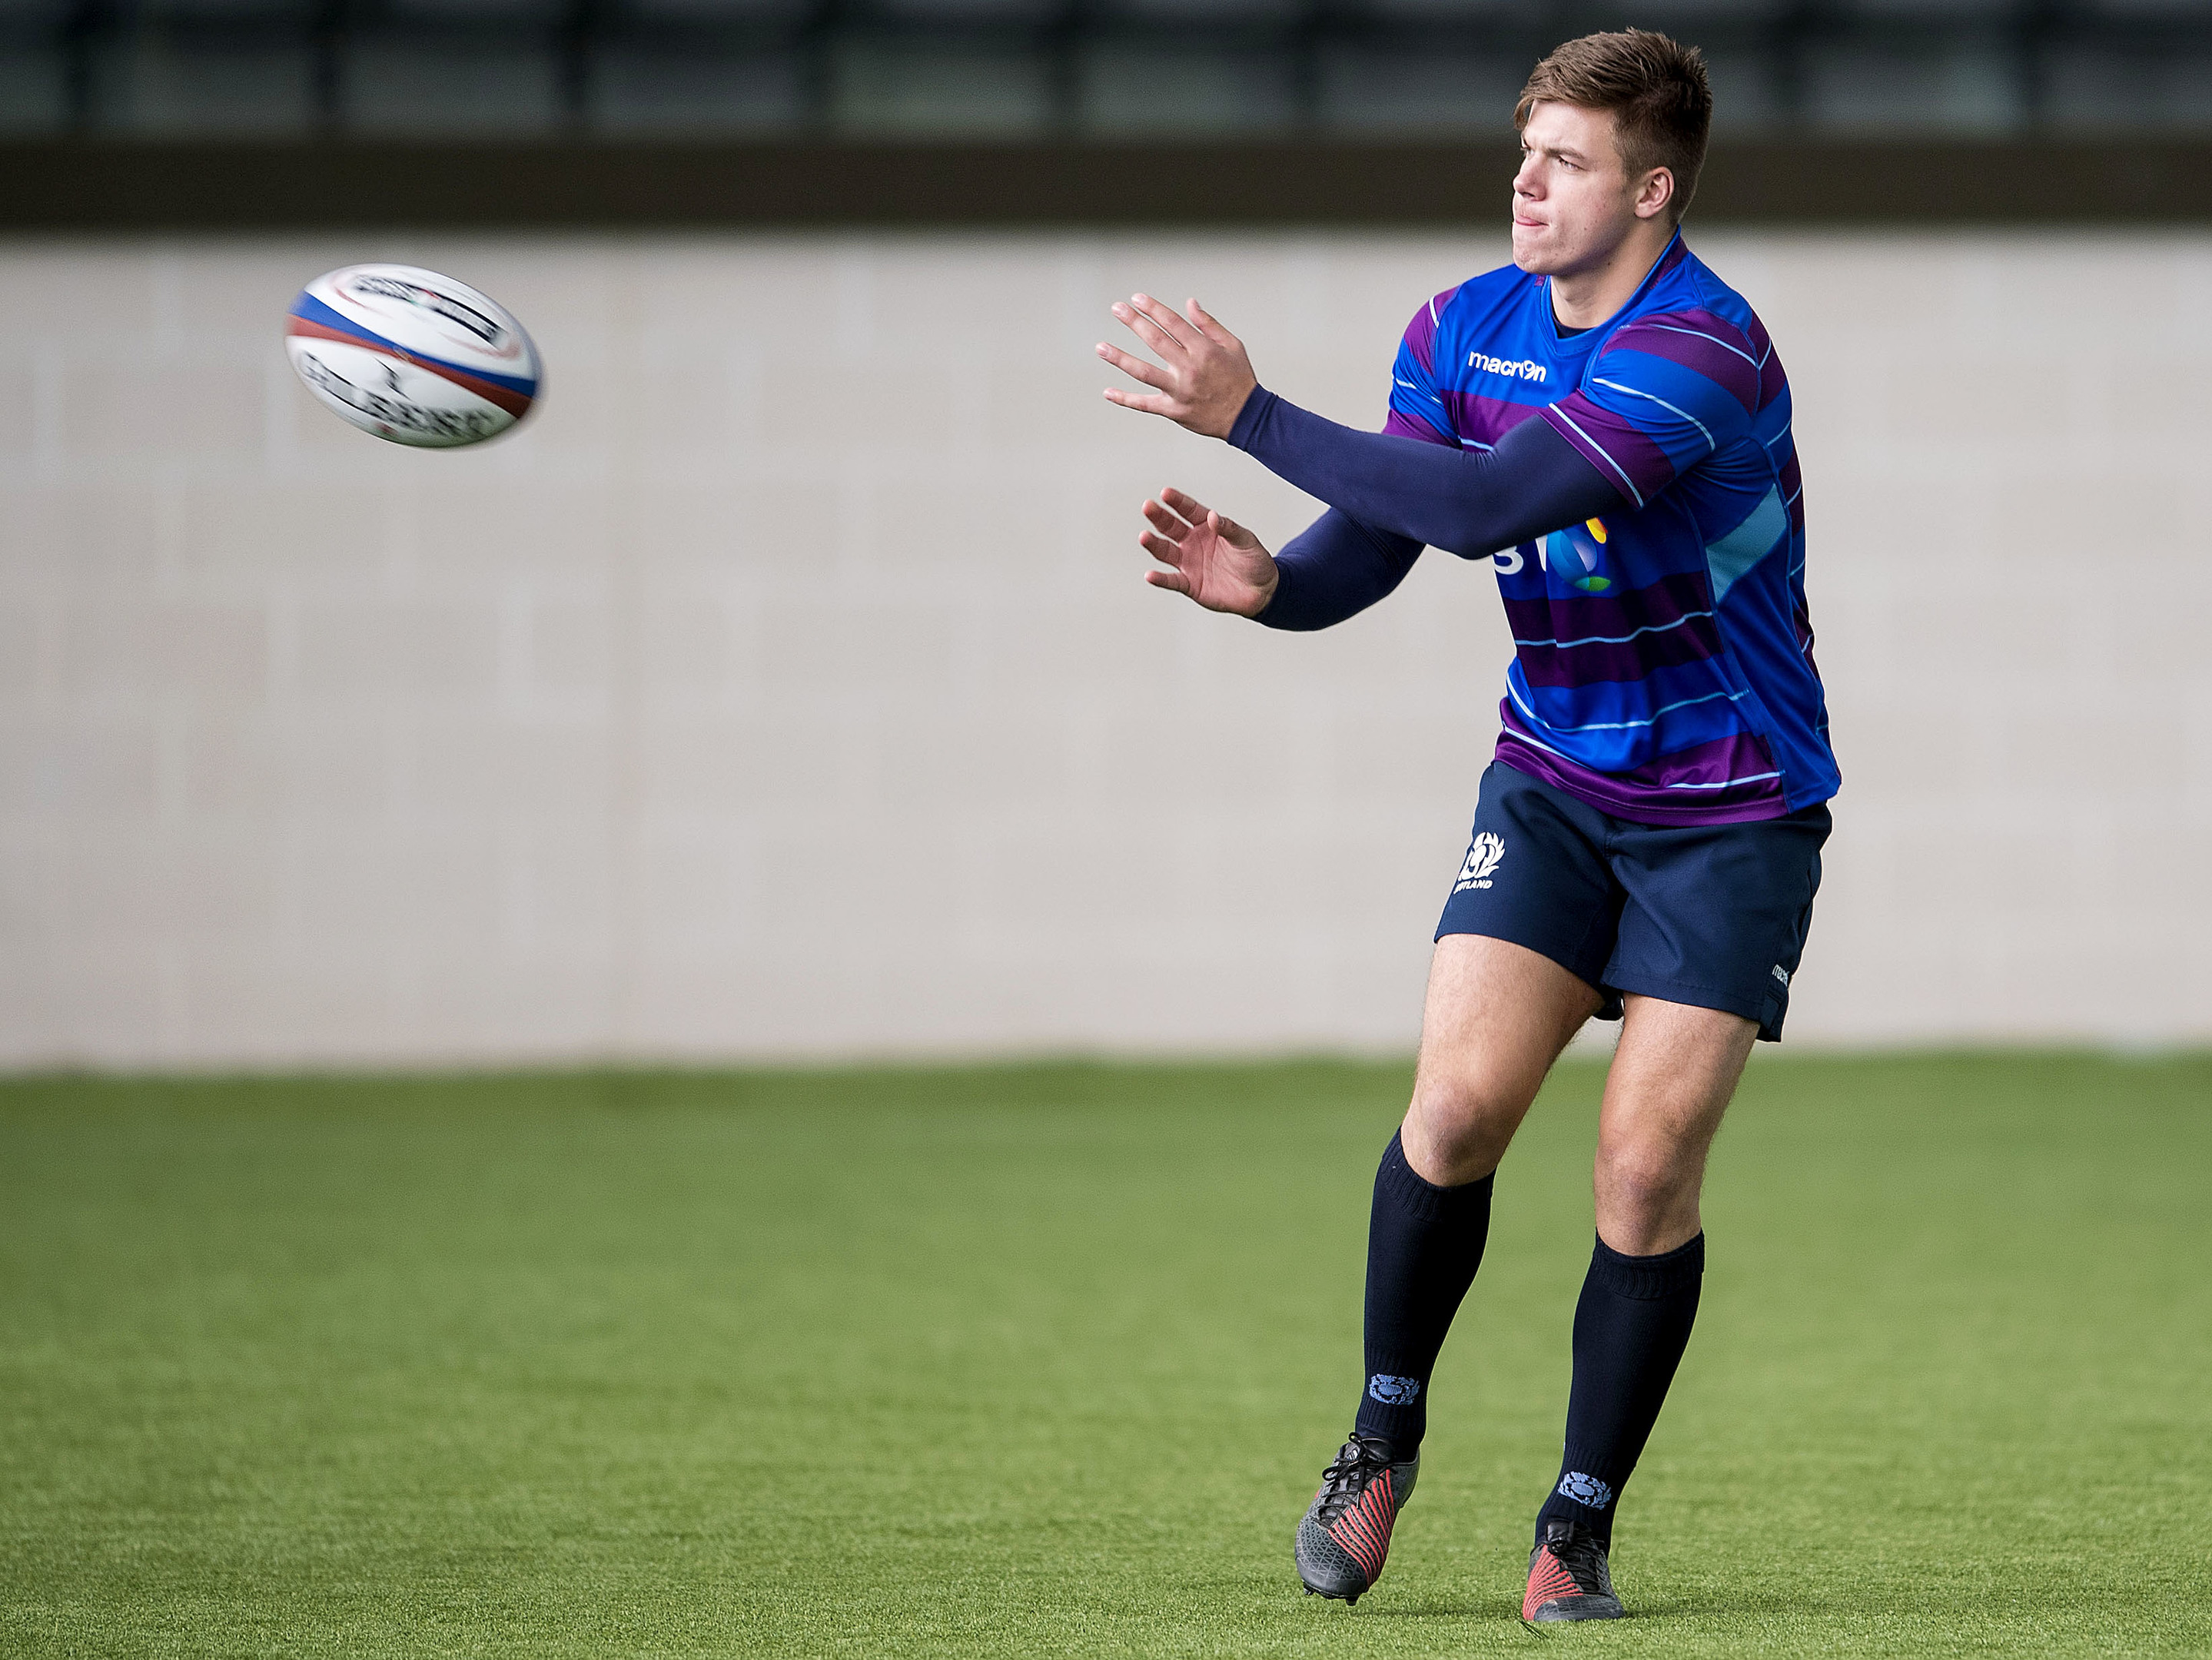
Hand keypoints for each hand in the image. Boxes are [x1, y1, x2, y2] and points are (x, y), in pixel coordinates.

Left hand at [1097, 295, 1258, 438]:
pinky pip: (1144, 405)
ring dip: (1120, 358)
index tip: (1137, 298)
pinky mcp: (1173, 410)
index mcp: (1204, 350)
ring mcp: (1179, 391)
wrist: (1246, 416)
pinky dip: (1125, 399)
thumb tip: (1189, 303)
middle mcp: (1189, 369)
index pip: (1173, 323)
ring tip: (1100, 347)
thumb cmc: (1239, 377)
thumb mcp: (1232, 345)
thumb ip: (1209, 324)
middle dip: (1134, 322)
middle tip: (1116, 308)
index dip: (1153, 309)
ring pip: (1144, 372)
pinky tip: (1107, 392)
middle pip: (1156, 341)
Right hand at [1138, 487, 1277, 616]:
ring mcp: (1190, 563)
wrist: (1261, 591)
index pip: (1189, 510)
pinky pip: (1172, 581)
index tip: (1165, 493)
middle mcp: (1193, 542)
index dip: (1177, 502)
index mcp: (1207, 527)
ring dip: (1154, 544)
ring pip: (1166, 552)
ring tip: (1144, 537)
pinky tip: (1150, 575)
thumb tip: (1212, 516)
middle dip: (1159, 517)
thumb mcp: (1246, 540)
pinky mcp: (1190, 584)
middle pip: (1171, 527)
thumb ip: (1229, 528)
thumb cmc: (1254, 561)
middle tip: (1148, 507)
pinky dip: (1161, 579)